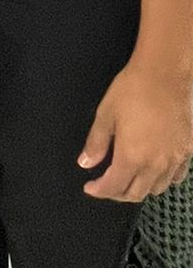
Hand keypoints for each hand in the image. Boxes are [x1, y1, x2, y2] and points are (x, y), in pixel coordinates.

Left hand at [79, 60, 192, 200]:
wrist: (165, 74)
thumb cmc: (132, 90)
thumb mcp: (106, 114)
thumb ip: (96, 142)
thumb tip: (85, 163)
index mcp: (132, 157)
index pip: (114, 187)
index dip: (99, 190)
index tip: (90, 187)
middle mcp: (155, 165)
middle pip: (135, 193)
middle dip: (117, 193)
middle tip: (105, 184)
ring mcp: (174, 160)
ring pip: (157, 188)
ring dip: (140, 188)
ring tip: (128, 178)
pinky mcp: (188, 152)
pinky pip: (176, 177)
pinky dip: (163, 180)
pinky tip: (155, 171)